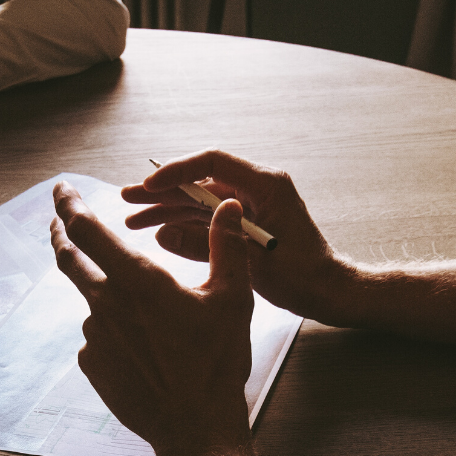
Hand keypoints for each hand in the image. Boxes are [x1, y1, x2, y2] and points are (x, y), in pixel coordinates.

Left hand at [50, 180, 253, 455]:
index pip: (87, 230)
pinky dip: (114, 332)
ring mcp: (95, 337)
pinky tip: (144, 350)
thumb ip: (226, 246)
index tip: (60, 189)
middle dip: (61, 234)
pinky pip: (99, 337)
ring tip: (151, 320)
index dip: (69, 205)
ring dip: (108, 295)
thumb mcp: (231, 299)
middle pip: (70, 260)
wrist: (196, 428)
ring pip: (94, 302)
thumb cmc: (216, 363)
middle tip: (58, 221)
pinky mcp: (93, 364)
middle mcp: (106, 304)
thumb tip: (227, 205)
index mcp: (138, 280)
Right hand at [122, 150, 358, 323]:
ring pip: (199, 201)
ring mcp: (249, 206)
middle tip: (127, 198)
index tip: (149, 186)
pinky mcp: (244, 224)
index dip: (177, 171)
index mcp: (266, 185)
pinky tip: (158, 232)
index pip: (213, 163)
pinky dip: (183, 224)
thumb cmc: (304, 276)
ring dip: (167, 210)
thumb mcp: (252, 261)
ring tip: (133, 219)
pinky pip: (207, 219)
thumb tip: (163, 232)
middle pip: (200, 182)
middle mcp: (256, 188)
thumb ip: (207, 245)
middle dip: (163, 192)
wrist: (328, 292)